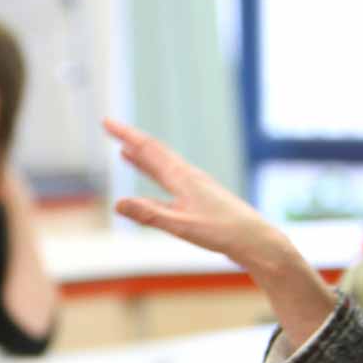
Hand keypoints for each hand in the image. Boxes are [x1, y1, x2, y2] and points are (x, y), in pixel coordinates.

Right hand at [105, 119, 291, 269]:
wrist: (255, 240)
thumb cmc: (223, 233)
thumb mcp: (182, 226)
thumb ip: (149, 215)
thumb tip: (117, 204)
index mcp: (183, 177)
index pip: (148, 149)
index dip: (126, 134)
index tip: (106, 121)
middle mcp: (188, 176)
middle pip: (154, 152)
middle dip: (130, 141)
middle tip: (110, 128)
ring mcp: (194, 187)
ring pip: (162, 167)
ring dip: (142, 158)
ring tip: (125, 151)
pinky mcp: (199, 199)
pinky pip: (170, 182)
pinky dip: (155, 178)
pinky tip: (151, 184)